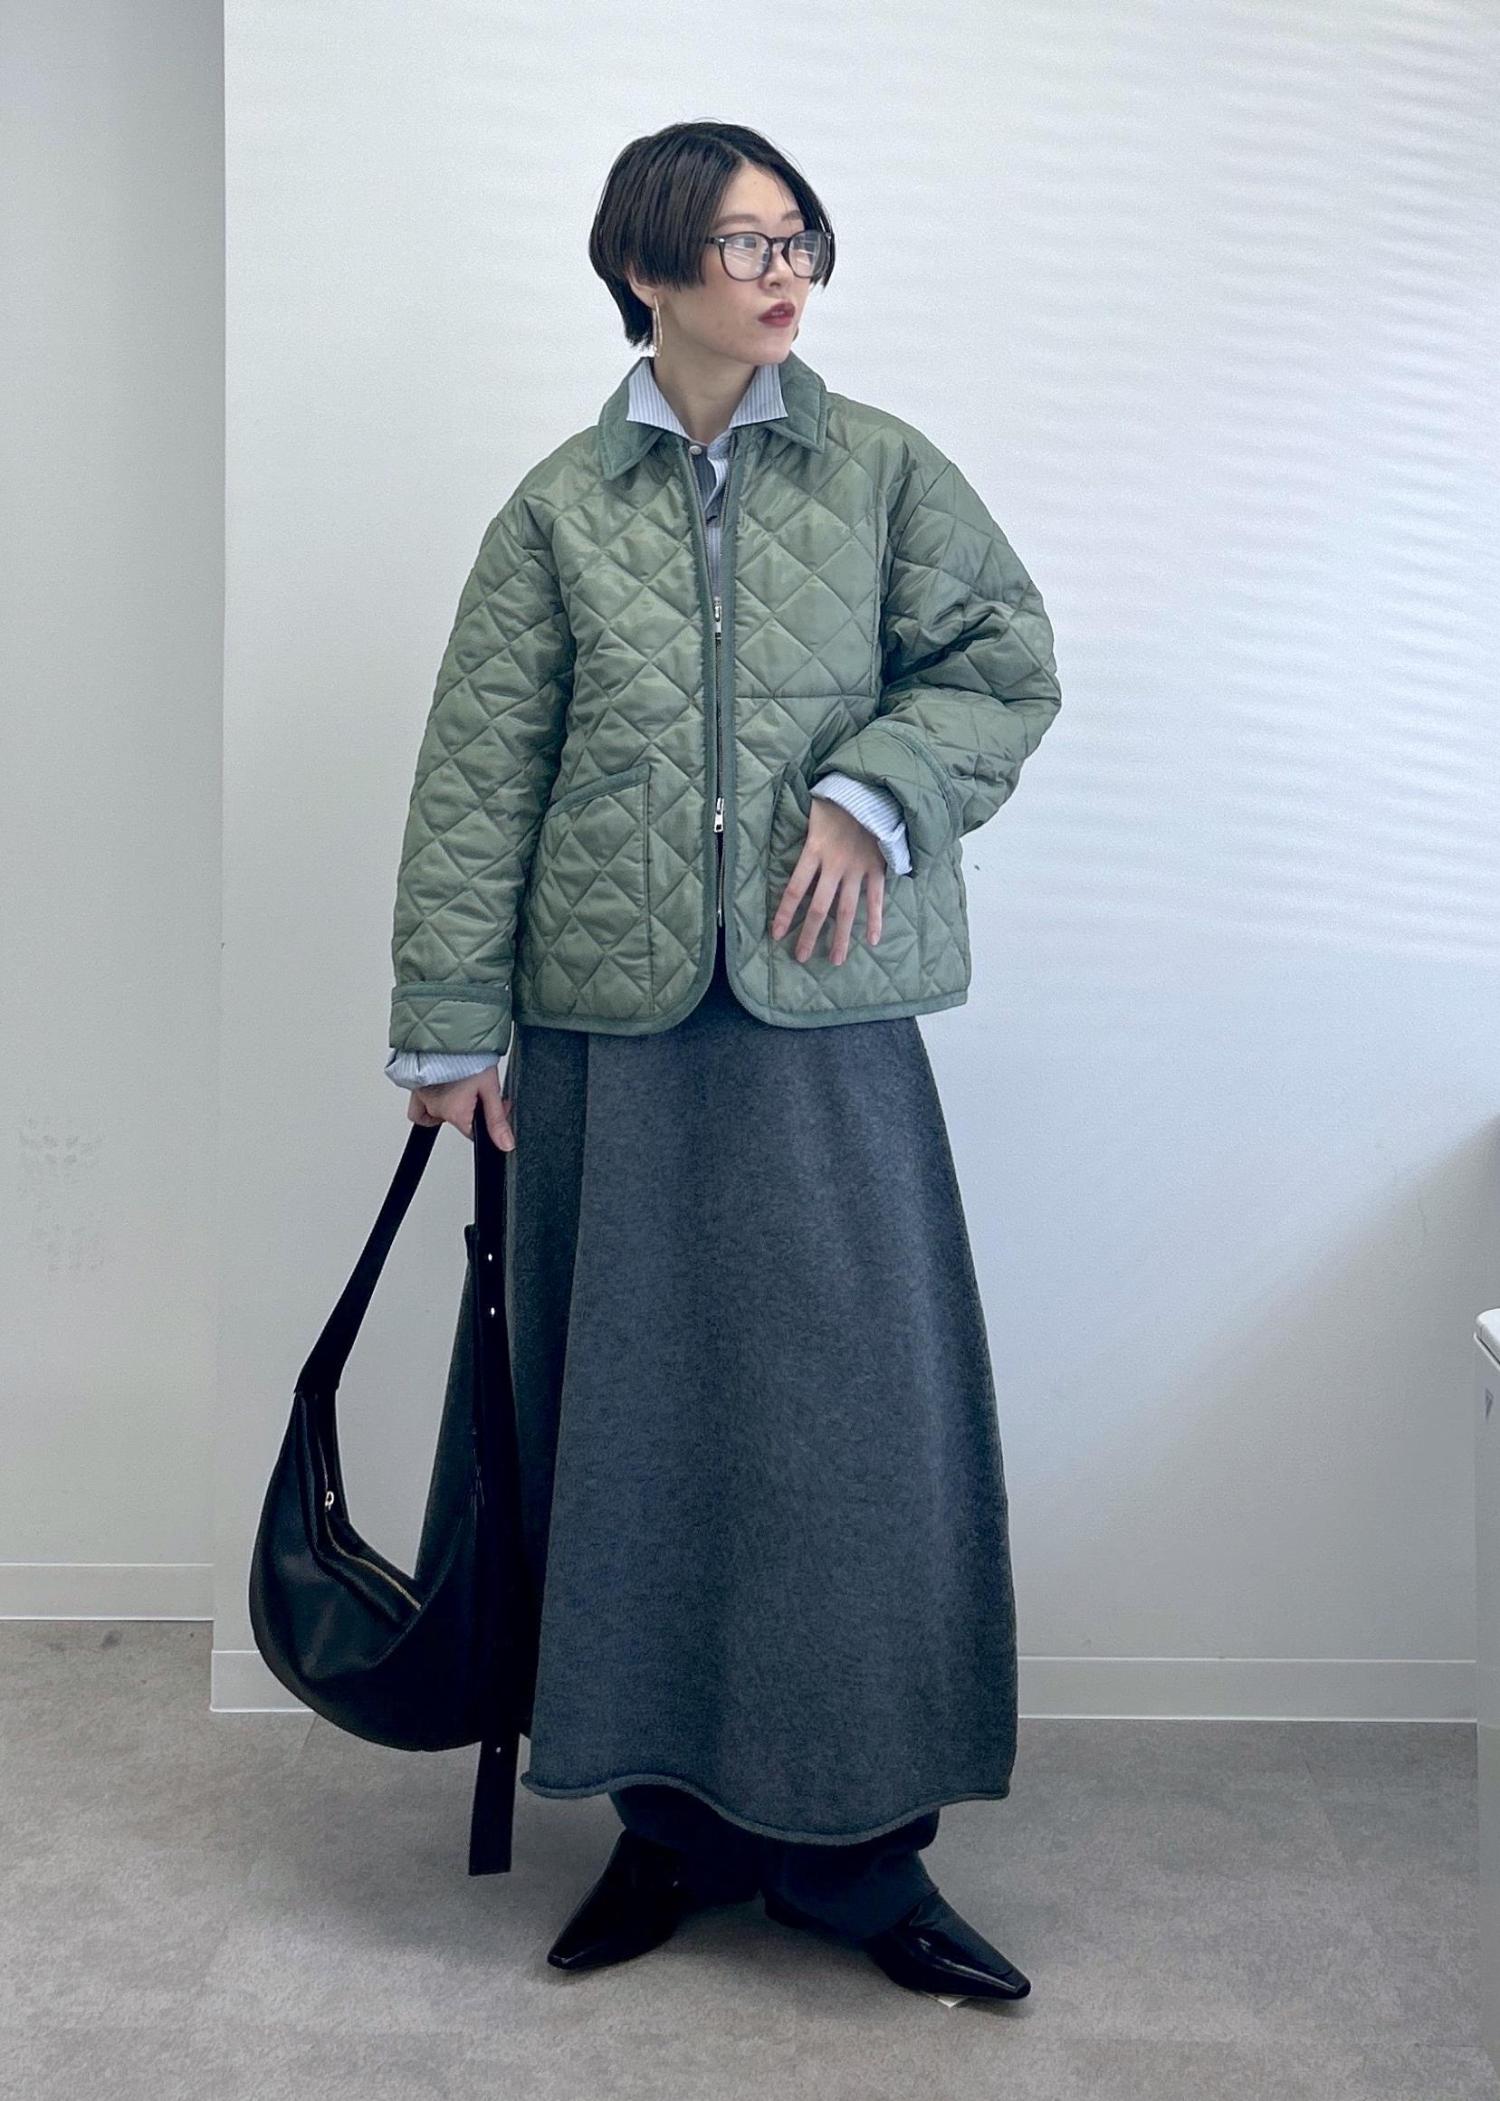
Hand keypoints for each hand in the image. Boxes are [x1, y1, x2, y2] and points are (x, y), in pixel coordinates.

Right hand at [406, 1061, 514, 1148]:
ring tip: (463, 1089)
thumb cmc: (469, 1058)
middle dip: (472, 1109)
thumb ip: (496, 1120)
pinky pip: (417, 1107)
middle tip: (483, 1090)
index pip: (472, 1132)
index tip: (495, 1105)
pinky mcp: (416, 1088)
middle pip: (457, 1120)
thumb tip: (505, 1144)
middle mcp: (436, 1109)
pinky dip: (426, 1105)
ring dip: (451, 1106)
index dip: (486, 1121)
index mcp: (455, 1113)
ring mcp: (423, 1098)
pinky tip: (440, 1093)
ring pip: (436, 1114)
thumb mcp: (490, 1089)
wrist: (451, 1034)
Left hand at [769, 795, 885, 965]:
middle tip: (801, 958)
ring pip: (847, 910)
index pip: (793, 890)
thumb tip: (778, 829)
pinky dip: (876, 919)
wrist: (872, 787)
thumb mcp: (810, 811)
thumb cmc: (836, 798)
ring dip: (841, 937)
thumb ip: (801, 831)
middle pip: (819, 908)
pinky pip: (876, 898)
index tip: (776, 935)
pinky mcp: (877, 867)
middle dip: (810, 935)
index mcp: (814, 851)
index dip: (784, 914)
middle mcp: (834, 865)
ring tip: (835, 960)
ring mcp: (857, 868)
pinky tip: (872, 941)